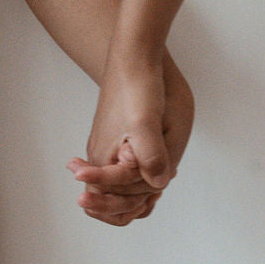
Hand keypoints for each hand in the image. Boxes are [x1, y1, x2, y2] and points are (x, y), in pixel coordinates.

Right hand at [68, 55, 193, 225]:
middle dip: (135, 199)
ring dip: (141, 188)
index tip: (149, 196)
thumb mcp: (146, 124)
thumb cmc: (137, 88)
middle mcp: (101, 157)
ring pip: (124, 185)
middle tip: (156, 187)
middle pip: (115, 199)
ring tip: (163, 177)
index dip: (129, 206)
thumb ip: (151, 157)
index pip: (109, 203)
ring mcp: (110, 148)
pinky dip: (143, 174)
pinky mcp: (120, 138)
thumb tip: (158, 185)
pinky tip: (160, 166)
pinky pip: (130, 168)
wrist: (134, 57)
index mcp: (103, 159)